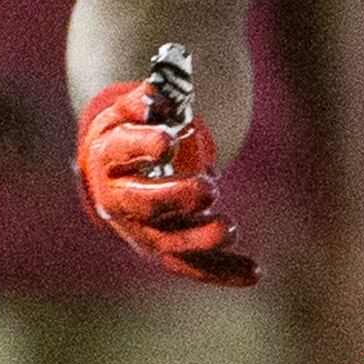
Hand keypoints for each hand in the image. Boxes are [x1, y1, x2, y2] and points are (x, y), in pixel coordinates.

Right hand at [75, 79, 262, 285]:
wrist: (111, 177)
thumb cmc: (124, 135)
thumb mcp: (126, 111)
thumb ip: (144, 101)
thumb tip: (157, 91)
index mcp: (109, 159)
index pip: (122, 151)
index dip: (142, 146)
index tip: (167, 140)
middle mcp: (120, 201)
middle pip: (146, 204)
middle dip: (177, 198)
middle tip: (209, 188)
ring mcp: (142, 229)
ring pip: (169, 243)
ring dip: (201, 240)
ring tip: (230, 228)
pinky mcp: (166, 249)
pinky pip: (193, 265)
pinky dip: (223, 271)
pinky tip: (254, 273)